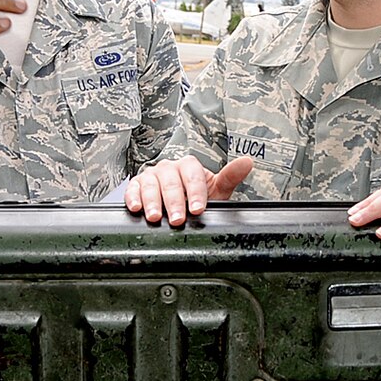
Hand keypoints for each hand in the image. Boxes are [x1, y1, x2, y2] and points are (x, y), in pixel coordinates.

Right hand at [123, 154, 253, 226]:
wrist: (180, 203)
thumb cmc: (198, 196)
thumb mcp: (217, 189)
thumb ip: (231, 176)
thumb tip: (248, 162)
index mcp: (189, 166)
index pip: (192, 176)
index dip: (195, 193)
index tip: (197, 209)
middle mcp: (169, 168)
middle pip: (171, 182)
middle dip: (174, 202)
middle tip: (178, 219)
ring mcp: (152, 175)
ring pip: (151, 184)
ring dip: (153, 202)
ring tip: (156, 217)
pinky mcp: (137, 185)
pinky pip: (133, 189)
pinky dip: (133, 197)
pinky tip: (136, 208)